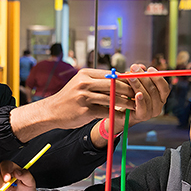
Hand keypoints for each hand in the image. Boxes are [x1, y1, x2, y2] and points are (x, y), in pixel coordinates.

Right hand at [0, 160, 37, 190]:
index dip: (4, 170)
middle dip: (2, 183)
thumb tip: (16, 172)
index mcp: (12, 170)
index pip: (5, 165)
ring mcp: (0, 184)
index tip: (7, 178)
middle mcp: (4, 176)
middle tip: (9, 189)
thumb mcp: (30, 182)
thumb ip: (25, 175)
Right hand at [9, 68, 138, 142]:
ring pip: (111, 98)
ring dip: (125, 103)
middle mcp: (84, 83)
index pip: (111, 74)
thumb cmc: (69, 98)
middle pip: (113, 85)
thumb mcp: (81, 84)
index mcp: (86, 74)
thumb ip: (97, 81)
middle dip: (128, 90)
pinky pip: (105, 112)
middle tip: (139, 95)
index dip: (125, 80)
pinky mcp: (85, 110)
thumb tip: (119, 80)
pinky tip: (123, 116)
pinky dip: (116, 114)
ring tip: (134, 106)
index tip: (135, 85)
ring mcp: (84, 96)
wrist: (51, 111)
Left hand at [117, 63, 169, 126]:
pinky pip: (143, 107)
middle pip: (154, 90)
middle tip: (134, 68)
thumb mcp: (136, 85)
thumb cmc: (129, 97)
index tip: (149, 68)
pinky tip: (137, 94)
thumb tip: (140, 66)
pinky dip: (140, 100)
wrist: (120, 114)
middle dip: (143, 77)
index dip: (158, 78)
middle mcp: (158, 106)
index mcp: (160, 98)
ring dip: (138, 85)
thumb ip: (140, 76)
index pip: (164, 88)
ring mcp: (151, 113)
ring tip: (129, 76)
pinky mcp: (141, 117)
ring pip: (147, 96)